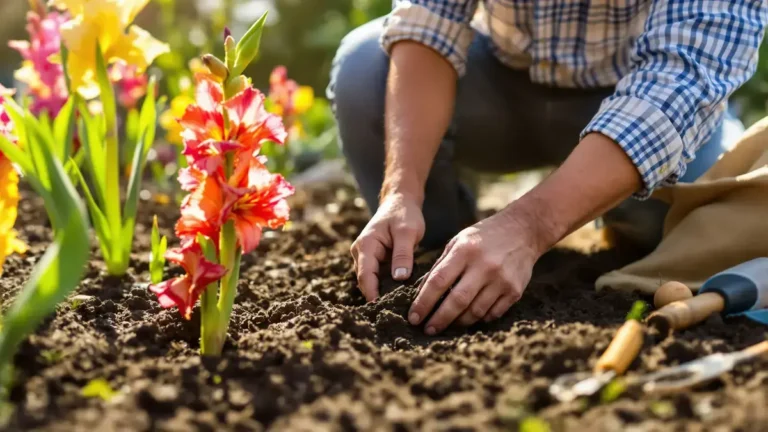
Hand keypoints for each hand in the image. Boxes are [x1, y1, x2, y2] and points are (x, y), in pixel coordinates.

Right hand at [351, 193, 424, 301]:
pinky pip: (377, 277)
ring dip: (381, 292)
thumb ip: (403, 255)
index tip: (381, 310)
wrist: (400, 202)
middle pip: (365, 281)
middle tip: (392, 315)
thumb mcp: (407, 232)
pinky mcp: (374, 260)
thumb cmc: (404, 214)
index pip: (365, 275)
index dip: (372, 293)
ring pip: (371, 280)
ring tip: (396, 309)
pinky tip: (398, 296)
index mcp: (366, 245)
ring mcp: (365, 257)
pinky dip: (386, 286)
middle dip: (376, 297)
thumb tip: (399, 278)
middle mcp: (360, 252)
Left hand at [408, 206, 546, 333]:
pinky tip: (470, 317)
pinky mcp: (515, 290)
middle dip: (439, 319)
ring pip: (475, 312)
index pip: (438, 281)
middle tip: (427, 330)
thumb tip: (422, 292)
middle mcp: (484, 266)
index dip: (423, 302)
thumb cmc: (484, 236)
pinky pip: (493, 314)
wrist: (524, 230)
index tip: (414, 317)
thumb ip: (441, 265)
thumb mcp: (458, 241)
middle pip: (457, 301)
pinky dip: (479, 319)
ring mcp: (501, 279)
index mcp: (464, 251)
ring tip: (447, 325)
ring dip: (458, 322)